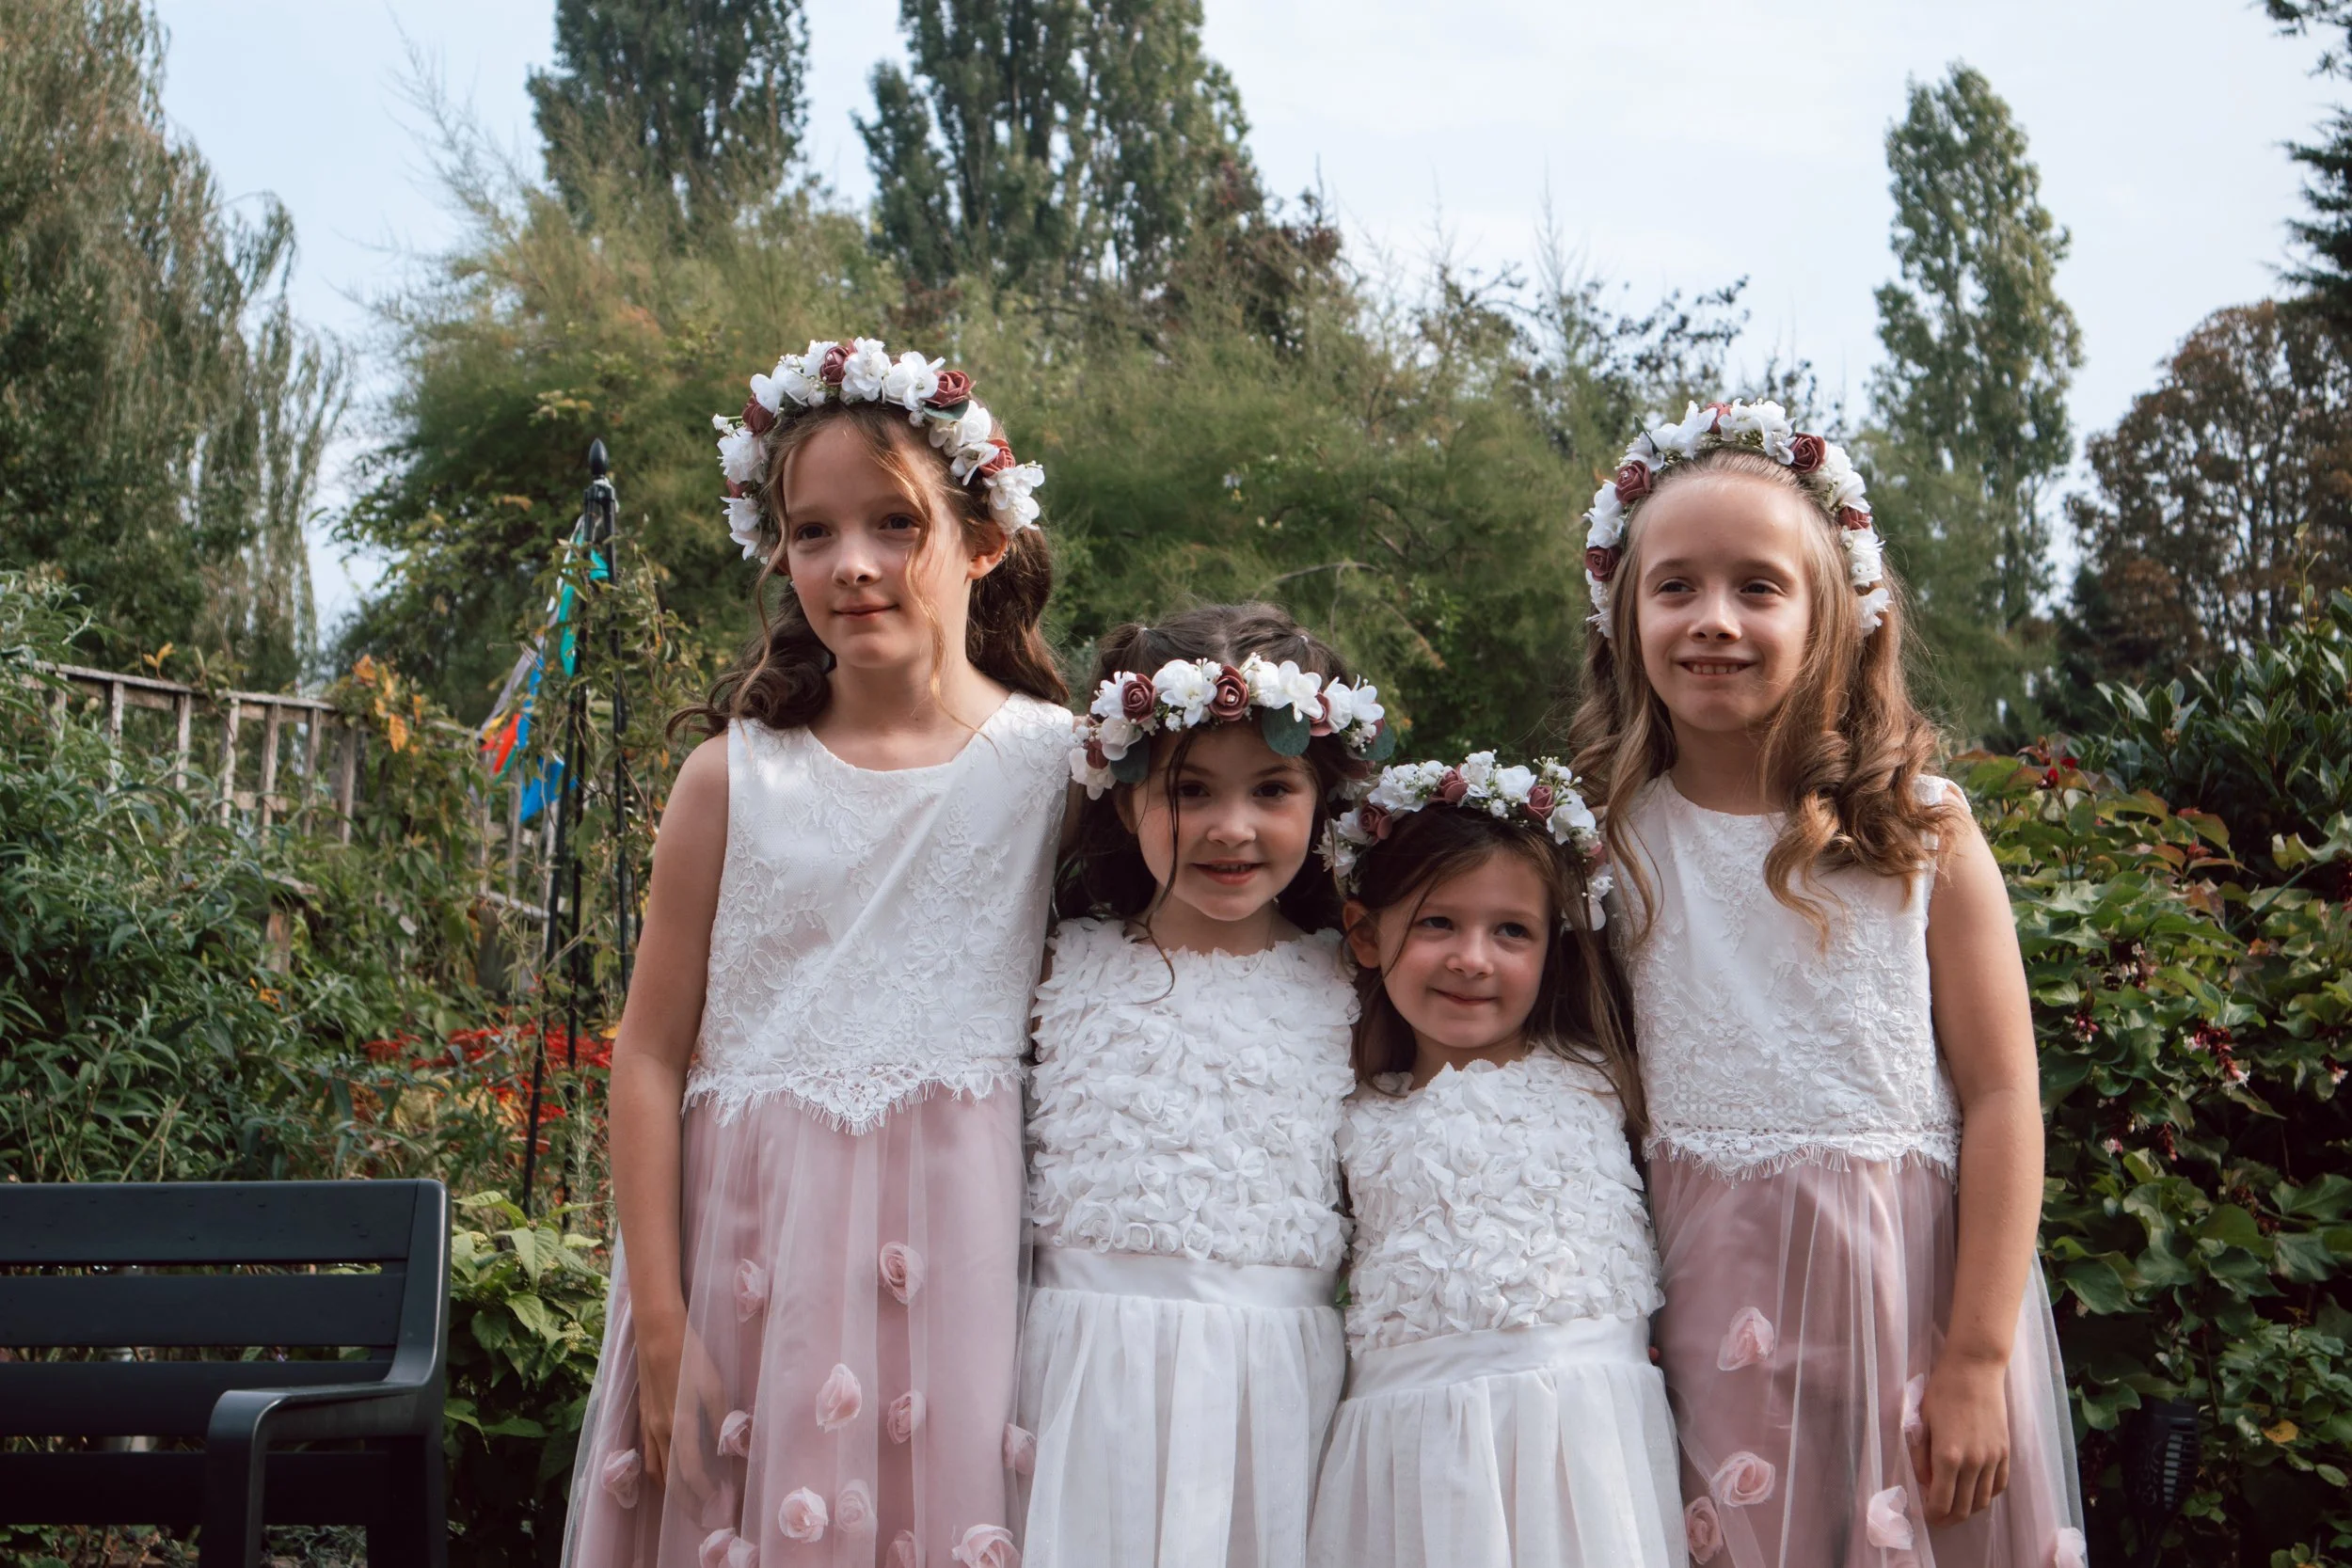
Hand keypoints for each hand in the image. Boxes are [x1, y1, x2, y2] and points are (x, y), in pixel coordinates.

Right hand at [634, 1309, 725, 1506]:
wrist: (656, 1332)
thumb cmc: (690, 1354)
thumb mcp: (714, 1385)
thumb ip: (720, 1419)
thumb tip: (730, 1449)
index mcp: (680, 1425)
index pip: (691, 1473)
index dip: (704, 1494)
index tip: (719, 1506)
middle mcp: (659, 1431)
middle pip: (671, 1479)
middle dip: (687, 1502)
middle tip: (703, 1517)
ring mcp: (647, 1425)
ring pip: (656, 1470)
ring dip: (671, 1491)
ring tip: (686, 1502)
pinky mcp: (643, 1416)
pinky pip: (648, 1455)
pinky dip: (657, 1472)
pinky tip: (664, 1474)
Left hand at [1913, 1354, 2010, 1525]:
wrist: (1975, 1370)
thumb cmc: (1942, 1390)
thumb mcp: (1922, 1421)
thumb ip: (1921, 1456)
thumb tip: (1925, 1482)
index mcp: (1947, 1456)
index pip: (1941, 1502)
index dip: (1932, 1515)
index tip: (1924, 1515)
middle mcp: (1973, 1463)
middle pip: (1963, 1508)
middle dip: (1948, 1518)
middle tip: (1937, 1517)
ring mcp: (1993, 1459)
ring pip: (1983, 1501)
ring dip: (1968, 1509)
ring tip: (1955, 1507)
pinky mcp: (2006, 1452)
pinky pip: (1999, 1485)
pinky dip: (1987, 1495)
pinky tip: (1976, 1492)